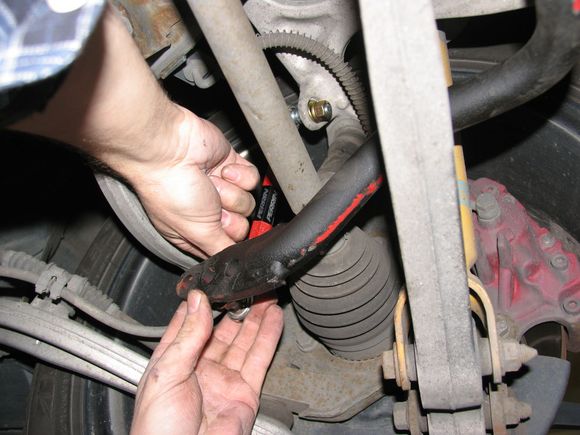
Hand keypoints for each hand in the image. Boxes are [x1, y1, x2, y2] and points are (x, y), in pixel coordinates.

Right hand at [126, 107, 258, 257]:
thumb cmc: (170, 190)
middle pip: (242, 228)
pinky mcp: (232, 167)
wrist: (170, 148)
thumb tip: (236, 262)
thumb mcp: (197, 232)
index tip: (221, 233)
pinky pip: (252, 180)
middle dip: (229, 217)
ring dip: (230, 193)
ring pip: (248, 204)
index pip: (225, 247)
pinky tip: (222, 170)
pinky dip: (240, 175)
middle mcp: (207, 212)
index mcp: (193, 233)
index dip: (227, 241)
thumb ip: (220, 249)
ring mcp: (221, 189)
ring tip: (210, 184)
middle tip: (211, 206)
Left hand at [131, 291, 282, 434]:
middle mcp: (199, 369)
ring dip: (256, 318)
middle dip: (236, 307)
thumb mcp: (166, 374)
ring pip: (243, 342)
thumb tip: (197, 301)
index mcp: (173, 362)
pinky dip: (268, 338)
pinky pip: (258, 360)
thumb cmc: (158, 431)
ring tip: (266, 296)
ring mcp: (223, 380)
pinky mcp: (244, 393)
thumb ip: (186, 336)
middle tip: (249, 287)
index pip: (188, 323)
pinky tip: (273, 320)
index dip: (202, 302)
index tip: (215, 282)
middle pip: (221, 330)